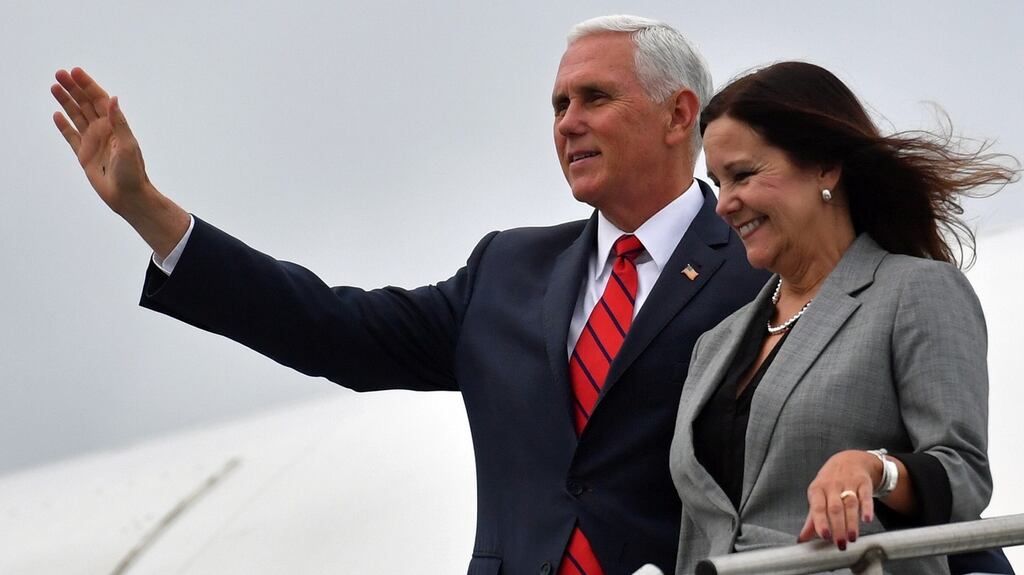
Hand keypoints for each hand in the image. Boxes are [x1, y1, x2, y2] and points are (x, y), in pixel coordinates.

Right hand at [52, 67, 150, 214]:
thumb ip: (119, 122)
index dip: (88, 85)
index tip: (75, 72)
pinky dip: (63, 125)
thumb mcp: (127, 145)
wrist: (128, 196)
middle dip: (73, 88)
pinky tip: (57, 114)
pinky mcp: (84, 155)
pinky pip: (71, 136)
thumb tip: (113, 99)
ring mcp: (93, 141)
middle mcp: (103, 130)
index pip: (100, 99)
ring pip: (76, 116)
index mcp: (115, 125)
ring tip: (54, 87)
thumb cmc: (132, 172)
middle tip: (59, 74)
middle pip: (86, 104)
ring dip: (66, 101)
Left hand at [797, 450, 880, 549]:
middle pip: (835, 508)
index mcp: (817, 489)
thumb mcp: (818, 496)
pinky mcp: (864, 483)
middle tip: (840, 544)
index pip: (817, 507)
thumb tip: (802, 540)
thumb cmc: (830, 483)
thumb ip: (812, 519)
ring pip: (850, 504)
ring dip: (852, 522)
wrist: (849, 460)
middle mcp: (832, 485)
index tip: (824, 536)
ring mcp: (848, 483)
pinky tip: (867, 519)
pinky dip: (867, 508)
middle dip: (838, 527)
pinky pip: (865, 496)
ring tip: (852, 538)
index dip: (820, 521)